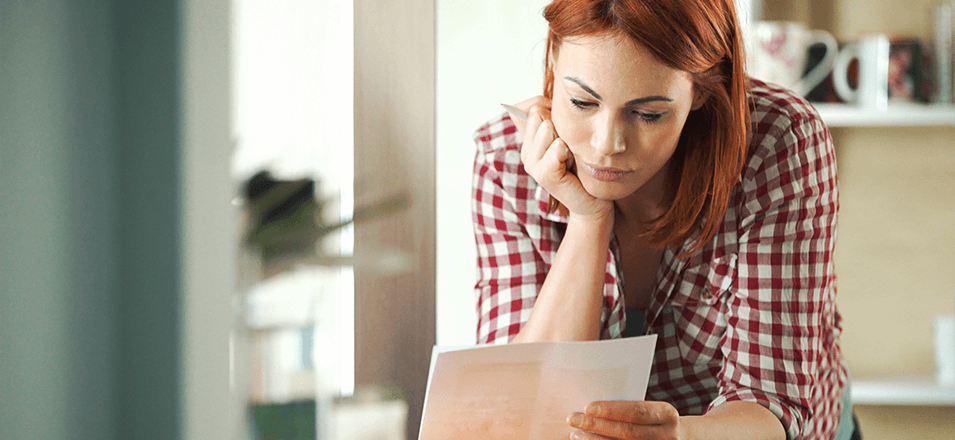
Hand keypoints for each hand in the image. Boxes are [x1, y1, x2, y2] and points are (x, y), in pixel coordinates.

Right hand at [508, 97, 612, 220]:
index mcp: (530, 141)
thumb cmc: (583, 166)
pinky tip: (572, 165)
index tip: (567, 130)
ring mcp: (532, 164)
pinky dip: (568, 152)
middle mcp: (526, 151)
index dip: (553, 111)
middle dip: (561, 125)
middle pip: (539, 115)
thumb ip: (552, 116)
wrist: (593, 200)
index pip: (533, 106)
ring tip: (572, 157)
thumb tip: (539, 97)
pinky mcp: (544, 175)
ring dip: (567, 139)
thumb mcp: (569, 136)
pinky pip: (556, 147)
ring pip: (546, 128)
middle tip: (570, 148)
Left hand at [567, 401, 683, 439]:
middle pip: (628, 432)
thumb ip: (632, 409)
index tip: (588, 407)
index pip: (637, 411)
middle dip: (597, 426)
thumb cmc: (659, 420)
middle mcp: (667, 436)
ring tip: (576, 435)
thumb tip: (594, 407)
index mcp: (667, 414)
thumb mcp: (655, 410)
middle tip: (573, 419)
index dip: (612, 410)